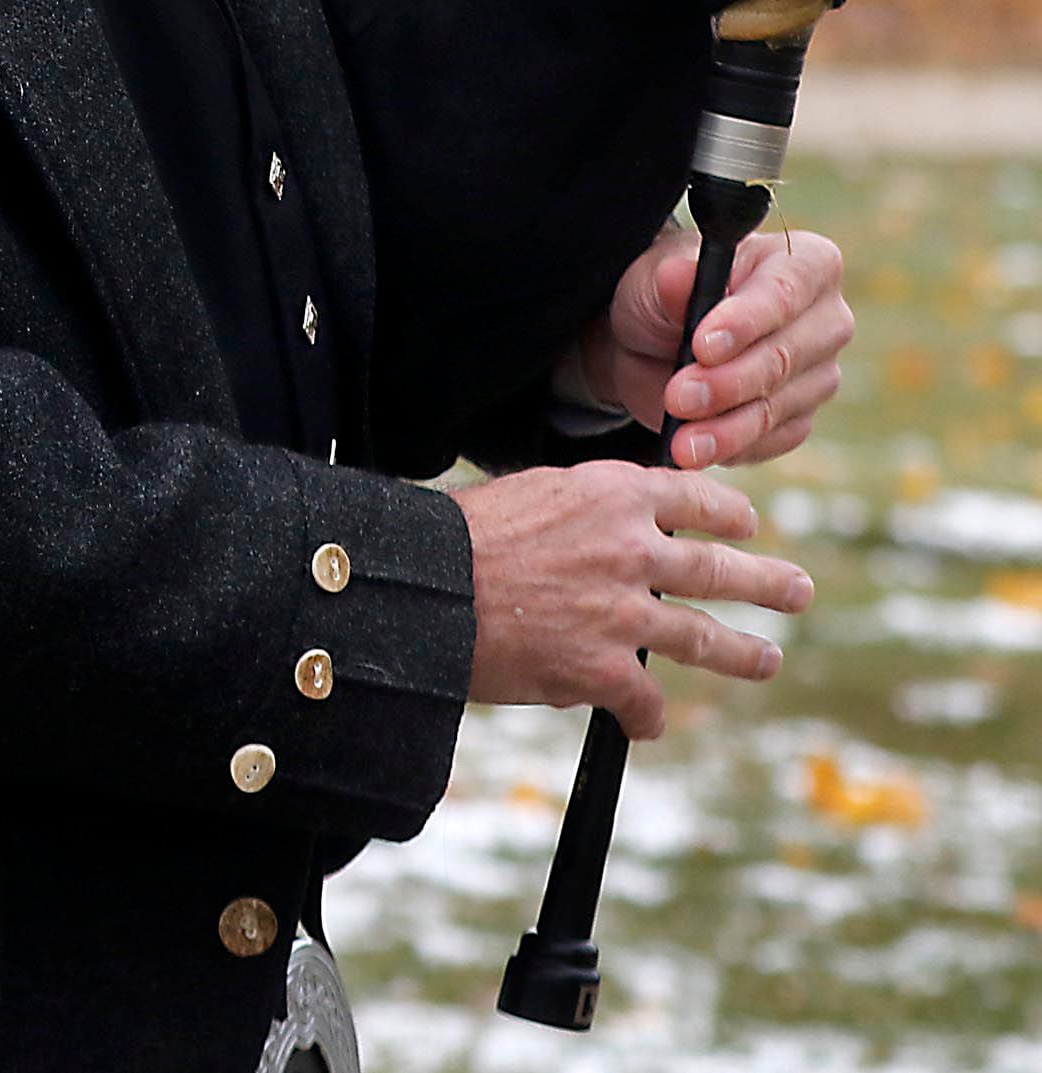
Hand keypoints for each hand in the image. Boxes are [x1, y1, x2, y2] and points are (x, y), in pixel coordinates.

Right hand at [453, 462, 811, 736]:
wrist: (421, 587)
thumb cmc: (454, 537)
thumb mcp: (526, 495)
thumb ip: (577, 512)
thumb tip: (599, 533)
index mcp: (611, 494)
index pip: (693, 498)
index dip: (726, 514)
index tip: (746, 526)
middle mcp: (632, 550)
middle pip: (718, 568)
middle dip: (766, 582)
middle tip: (798, 591)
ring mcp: (625, 613)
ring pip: (703, 638)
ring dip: (743, 652)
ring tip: (766, 658)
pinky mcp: (605, 671)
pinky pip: (646, 702)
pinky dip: (648, 718)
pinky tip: (647, 725)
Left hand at [573, 224, 851, 466]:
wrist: (647, 347)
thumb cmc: (662, 295)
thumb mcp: (652, 278)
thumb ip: (669, 279)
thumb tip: (680, 275)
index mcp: (803, 263)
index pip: (785, 291)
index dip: (747, 321)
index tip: (703, 346)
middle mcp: (825, 319)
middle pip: (786, 356)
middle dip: (728, 382)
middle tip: (679, 396)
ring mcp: (818, 373)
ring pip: (780, 406)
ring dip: (727, 426)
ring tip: (682, 441)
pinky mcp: (800, 418)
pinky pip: (774, 440)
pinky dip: (732, 448)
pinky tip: (698, 450)